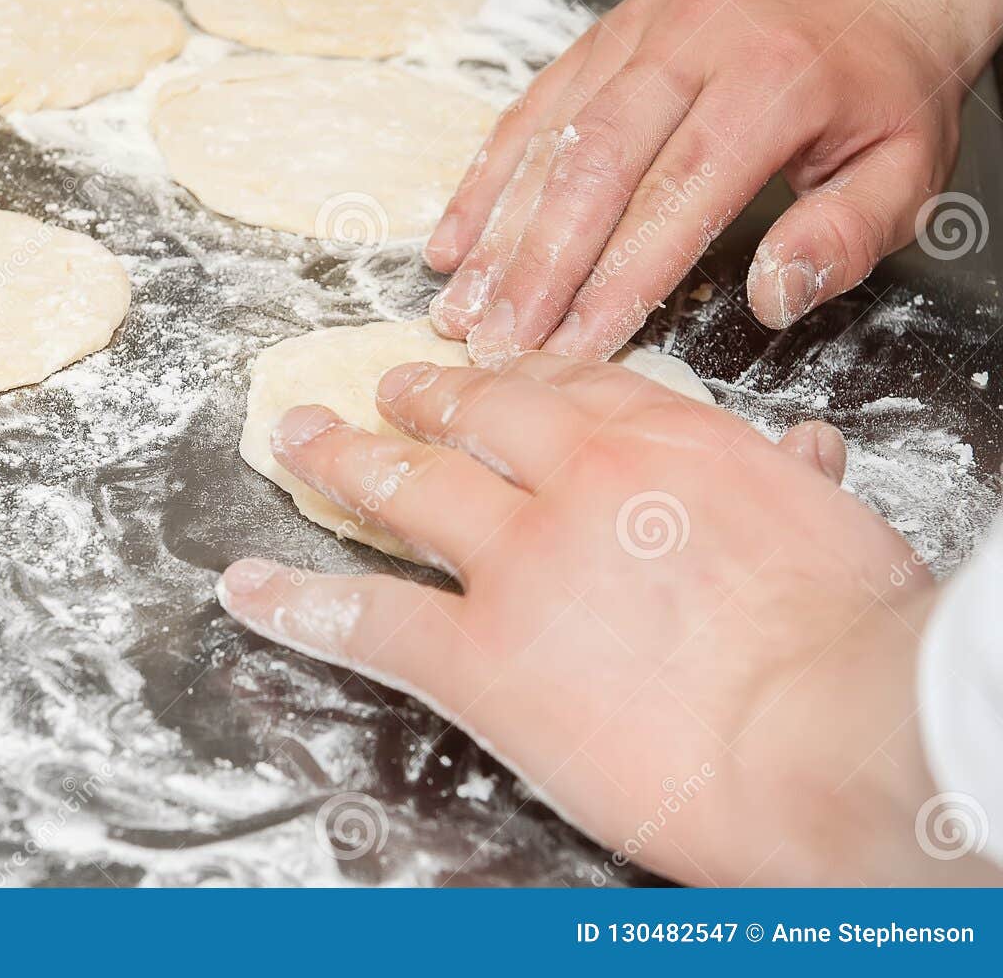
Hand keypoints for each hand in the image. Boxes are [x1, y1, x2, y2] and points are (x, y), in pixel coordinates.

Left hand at [220, 356, 1000, 884]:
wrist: (836, 732)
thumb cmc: (859, 645)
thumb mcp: (838, 535)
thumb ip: (790, 485)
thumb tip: (803, 450)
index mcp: (666, 442)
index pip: (571, 385)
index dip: (519, 378)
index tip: (493, 373)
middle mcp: (575, 478)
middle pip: (473, 417)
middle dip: (421, 399)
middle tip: (387, 389)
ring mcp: (516, 561)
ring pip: (404, 489)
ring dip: (340, 460)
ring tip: (297, 440)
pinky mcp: (479, 654)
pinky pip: (368, 619)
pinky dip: (295, 601)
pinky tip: (246, 586)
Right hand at [425, 0, 964, 361]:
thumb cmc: (879, 99)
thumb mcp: (907, 172)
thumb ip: (845, 237)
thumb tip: (770, 297)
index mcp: (772, 79)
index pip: (676, 193)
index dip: (617, 277)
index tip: (572, 348)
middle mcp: (691, 45)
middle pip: (592, 166)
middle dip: (536, 265)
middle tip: (493, 341)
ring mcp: (636, 34)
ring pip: (546, 141)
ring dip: (494, 233)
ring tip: (458, 308)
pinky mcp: (601, 39)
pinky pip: (527, 112)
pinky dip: (484, 183)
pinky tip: (452, 243)